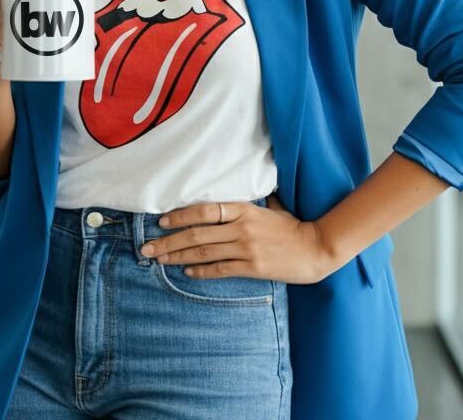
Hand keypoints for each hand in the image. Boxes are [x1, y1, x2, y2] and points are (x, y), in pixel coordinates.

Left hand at [140, 192, 340, 285]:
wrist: (316, 248)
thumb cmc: (293, 226)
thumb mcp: (271, 206)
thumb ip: (251, 202)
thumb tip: (236, 190)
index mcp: (244, 209)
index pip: (204, 210)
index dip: (180, 216)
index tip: (161, 222)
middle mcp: (242, 227)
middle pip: (197, 234)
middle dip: (168, 241)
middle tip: (147, 248)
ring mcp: (247, 248)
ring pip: (204, 253)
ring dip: (178, 257)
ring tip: (159, 260)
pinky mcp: (253, 267)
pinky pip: (221, 270)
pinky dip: (202, 271)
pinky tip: (186, 272)